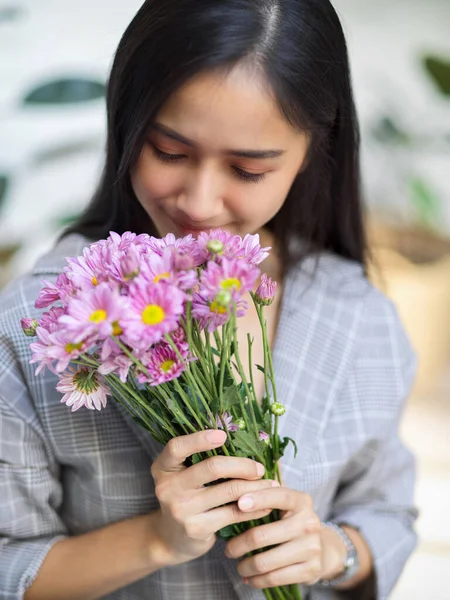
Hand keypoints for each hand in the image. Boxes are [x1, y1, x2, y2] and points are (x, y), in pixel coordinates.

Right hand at [149, 429, 276, 566]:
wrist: (170, 538)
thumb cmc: (184, 496)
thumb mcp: (181, 475)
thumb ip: (199, 457)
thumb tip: (240, 438)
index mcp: (163, 467)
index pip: (177, 447)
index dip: (200, 439)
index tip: (223, 435)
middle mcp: (167, 487)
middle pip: (212, 467)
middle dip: (242, 465)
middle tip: (259, 468)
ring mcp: (181, 509)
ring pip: (228, 490)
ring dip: (254, 487)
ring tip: (270, 485)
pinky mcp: (196, 528)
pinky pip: (233, 513)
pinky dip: (254, 508)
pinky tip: (266, 506)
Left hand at [224, 486, 347, 588]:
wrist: (322, 549)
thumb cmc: (292, 521)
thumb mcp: (285, 504)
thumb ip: (266, 493)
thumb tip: (236, 483)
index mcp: (302, 501)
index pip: (279, 496)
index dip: (258, 499)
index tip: (239, 503)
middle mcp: (310, 522)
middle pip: (263, 535)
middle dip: (239, 545)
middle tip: (228, 549)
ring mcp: (312, 547)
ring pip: (266, 561)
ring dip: (245, 565)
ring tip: (237, 564)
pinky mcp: (311, 570)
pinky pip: (275, 578)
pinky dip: (257, 580)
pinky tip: (249, 577)